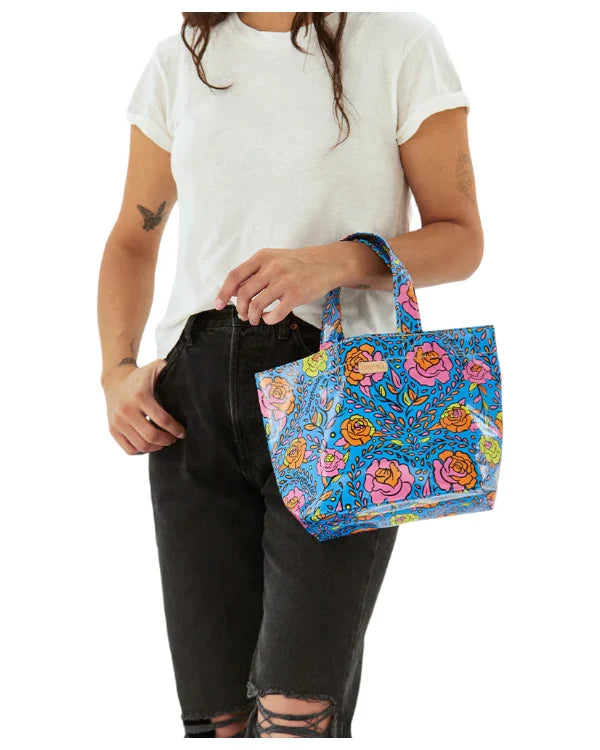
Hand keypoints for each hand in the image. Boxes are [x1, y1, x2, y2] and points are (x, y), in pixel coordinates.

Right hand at [103, 360, 185, 454]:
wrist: (115, 380)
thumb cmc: (140, 376)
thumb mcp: (155, 368)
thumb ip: (170, 370)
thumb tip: (188, 377)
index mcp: (140, 396)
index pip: (163, 420)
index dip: (176, 430)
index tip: (182, 433)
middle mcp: (127, 410)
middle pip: (152, 436)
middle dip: (167, 440)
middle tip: (174, 438)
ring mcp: (118, 421)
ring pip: (141, 445)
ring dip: (156, 447)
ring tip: (163, 442)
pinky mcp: (112, 429)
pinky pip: (129, 449)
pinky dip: (142, 450)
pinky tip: (150, 443)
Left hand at [213, 242, 363, 325]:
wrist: (327, 263)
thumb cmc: (297, 263)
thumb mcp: (273, 260)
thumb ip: (254, 273)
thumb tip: (233, 292)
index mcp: (262, 257)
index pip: (235, 275)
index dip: (224, 292)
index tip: (218, 305)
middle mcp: (272, 267)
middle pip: (244, 294)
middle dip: (241, 309)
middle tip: (244, 316)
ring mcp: (284, 281)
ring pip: (257, 306)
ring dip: (253, 317)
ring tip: (256, 319)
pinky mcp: (296, 295)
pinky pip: (275, 314)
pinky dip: (268, 320)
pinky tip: (270, 318)